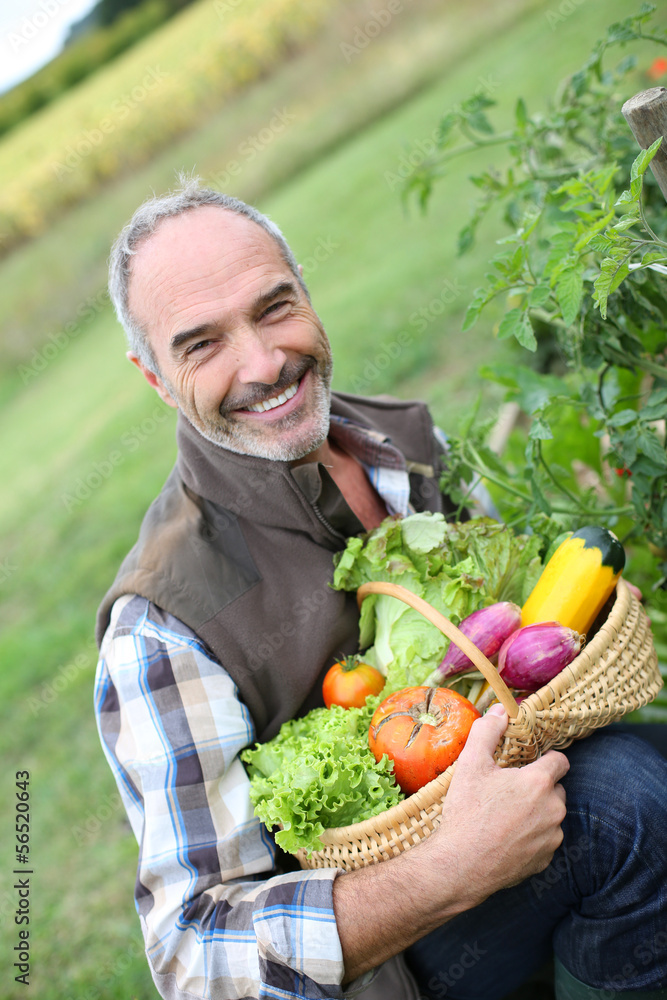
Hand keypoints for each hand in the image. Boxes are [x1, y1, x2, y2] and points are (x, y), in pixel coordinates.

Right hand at [424, 704, 568, 909]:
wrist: (460, 865)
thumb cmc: (467, 812)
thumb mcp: (471, 764)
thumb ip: (487, 731)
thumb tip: (500, 710)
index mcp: (540, 783)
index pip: (561, 761)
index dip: (546, 759)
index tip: (528, 763)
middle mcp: (554, 809)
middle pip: (556, 789)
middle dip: (538, 787)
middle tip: (508, 790)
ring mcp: (551, 837)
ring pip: (551, 816)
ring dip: (536, 812)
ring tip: (505, 816)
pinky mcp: (545, 860)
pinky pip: (545, 840)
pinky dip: (532, 837)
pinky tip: (507, 838)